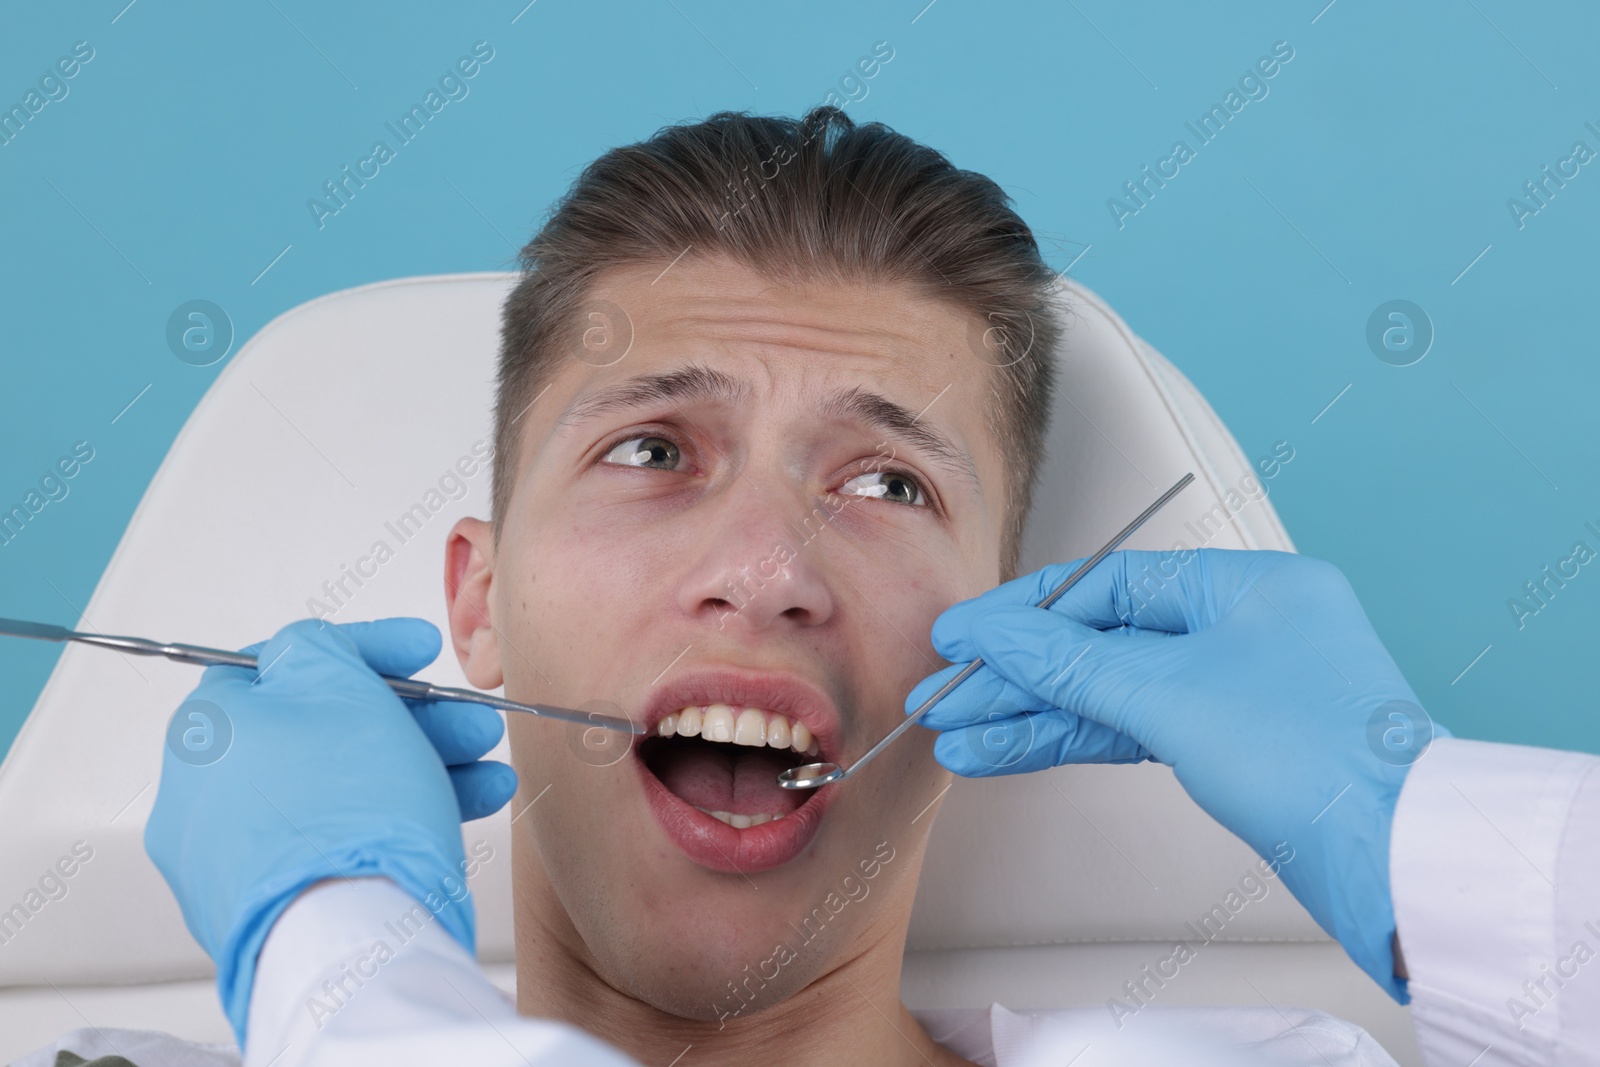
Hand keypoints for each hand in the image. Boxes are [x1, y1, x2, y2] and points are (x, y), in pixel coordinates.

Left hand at [144, 617, 516, 1045]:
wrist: (351, 941)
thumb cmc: (346, 812)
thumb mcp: (344, 689)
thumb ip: (322, 650)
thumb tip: (309, 653)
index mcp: (206, 731)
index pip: (289, 664)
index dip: (368, 649)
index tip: (421, 652)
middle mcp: (203, 796)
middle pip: (325, 731)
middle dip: (413, 721)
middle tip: (472, 723)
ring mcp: (232, 859)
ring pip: (341, 789)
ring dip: (420, 770)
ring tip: (488, 777)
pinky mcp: (268, 907)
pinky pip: (339, 841)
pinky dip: (394, 820)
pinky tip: (464, 813)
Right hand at [908, 548, 1442, 998]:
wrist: (1393, 860)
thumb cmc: (1318, 760)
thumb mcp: (1171, 694)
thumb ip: (1071, 662)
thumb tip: (997, 634)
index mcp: (1248, 586)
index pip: (1108, 586)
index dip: (1023, 613)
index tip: (962, 636)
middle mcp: (1243, 629)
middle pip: (1101, 641)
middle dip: (1018, 674)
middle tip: (948, 694)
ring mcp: (1235, 690)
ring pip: (1110, 693)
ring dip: (1033, 715)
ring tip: (959, 736)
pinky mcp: (1228, 746)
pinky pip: (1132, 730)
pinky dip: (1072, 741)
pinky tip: (1009, 752)